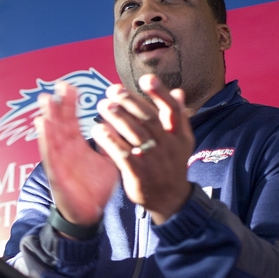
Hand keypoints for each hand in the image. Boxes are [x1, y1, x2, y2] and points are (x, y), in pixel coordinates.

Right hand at [34, 82, 118, 226]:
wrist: (89, 214)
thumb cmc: (96, 189)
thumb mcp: (108, 163)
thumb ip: (112, 145)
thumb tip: (123, 127)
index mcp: (77, 147)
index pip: (73, 121)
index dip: (71, 104)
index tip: (71, 86)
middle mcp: (66, 150)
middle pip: (60, 123)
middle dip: (59, 104)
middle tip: (58, 84)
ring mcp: (59, 160)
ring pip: (52, 135)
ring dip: (48, 116)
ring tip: (45, 99)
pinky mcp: (56, 172)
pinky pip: (49, 153)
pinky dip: (45, 138)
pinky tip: (42, 124)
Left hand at [91, 74, 193, 223]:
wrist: (170, 198)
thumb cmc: (171, 164)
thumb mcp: (180, 141)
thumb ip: (177, 117)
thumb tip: (178, 92)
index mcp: (179, 135)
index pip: (172, 110)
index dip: (160, 93)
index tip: (146, 78)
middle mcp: (168, 146)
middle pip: (149, 119)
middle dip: (130, 102)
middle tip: (113, 90)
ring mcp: (153, 160)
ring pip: (135, 135)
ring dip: (118, 118)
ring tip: (103, 105)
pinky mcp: (138, 174)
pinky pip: (122, 155)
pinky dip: (110, 141)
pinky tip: (98, 130)